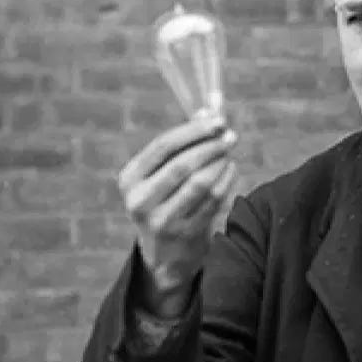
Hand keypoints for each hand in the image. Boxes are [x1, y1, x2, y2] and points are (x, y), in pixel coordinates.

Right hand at [118, 114, 238, 315]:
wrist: (166, 255)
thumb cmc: (166, 201)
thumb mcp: (162, 174)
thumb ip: (184, 142)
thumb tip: (211, 106)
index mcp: (130, 179)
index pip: (163, 146)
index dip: (193, 130)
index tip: (217, 119)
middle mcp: (140, 200)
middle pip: (182, 164)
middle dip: (211, 146)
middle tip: (231, 135)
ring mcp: (162, 220)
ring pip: (200, 183)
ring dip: (220, 163)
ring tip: (230, 152)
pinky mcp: (185, 234)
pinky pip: (213, 201)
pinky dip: (226, 181)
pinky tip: (231, 169)